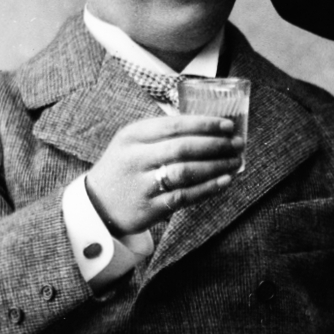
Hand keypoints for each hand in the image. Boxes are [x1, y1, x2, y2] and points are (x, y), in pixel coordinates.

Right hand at [81, 109, 240, 239]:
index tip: (228, 125)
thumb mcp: (132, 143)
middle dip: (216, 144)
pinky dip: (208, 188)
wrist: (96, 206)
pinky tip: (224, 181)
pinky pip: (185, 196)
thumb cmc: (124, 168)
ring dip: (216, 166)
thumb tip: (210, 127)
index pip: (174, 125)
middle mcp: (135, 158)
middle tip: (238, 143)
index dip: (205, 124)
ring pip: (186, 172)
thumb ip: (163, 133)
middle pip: (183, 148)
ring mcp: (142, 185)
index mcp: (132, 136)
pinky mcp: (149, 208)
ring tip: (235, 161)